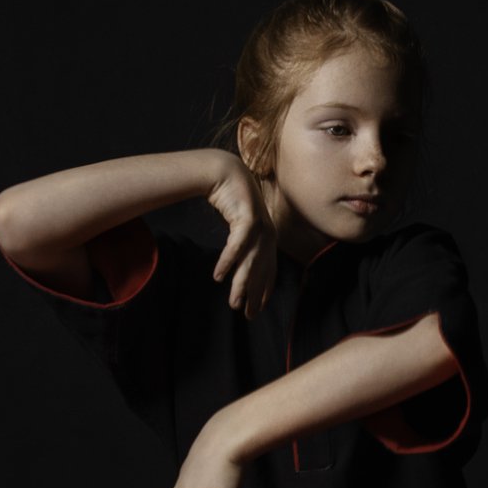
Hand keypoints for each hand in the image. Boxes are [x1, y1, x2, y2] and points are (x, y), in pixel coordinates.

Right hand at [205, 152, 276, 319]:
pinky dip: (228, 261)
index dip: (263, 290)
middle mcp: (268, 234)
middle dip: (254, 295)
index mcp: (268, 237)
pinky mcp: (248, 217)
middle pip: (261, 271)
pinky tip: (219, 276)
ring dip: (241, 284)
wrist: (225, 172)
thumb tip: (239, 263)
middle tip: (247, 315)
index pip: (268, 270)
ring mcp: (261, 226)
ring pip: (251, 262)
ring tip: (233, 303)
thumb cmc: (230, 200)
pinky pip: (238, 245)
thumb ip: (243, 243)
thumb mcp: (239, 224)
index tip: (256, 308)